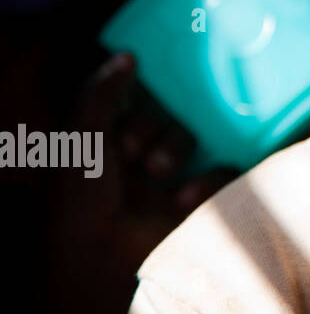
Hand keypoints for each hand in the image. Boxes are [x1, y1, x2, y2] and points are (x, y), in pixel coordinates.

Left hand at [46, 52, 236, 313]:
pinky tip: (184, 199)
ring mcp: (178, 179)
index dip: (138, 108)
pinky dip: (207, 181)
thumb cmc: (87, 197)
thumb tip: (128, 54)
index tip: (133, 114)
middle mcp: (145, 158)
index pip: (140, 105)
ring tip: (161, 176)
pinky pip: (223, 170)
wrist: (106, 259)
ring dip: (176, 152)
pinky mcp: (207, 198)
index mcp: (113, 145)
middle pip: (170, 118)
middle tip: (138, 156)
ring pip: (195, 139)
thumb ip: (102, 94)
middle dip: (156, 133)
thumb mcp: (83, 139)